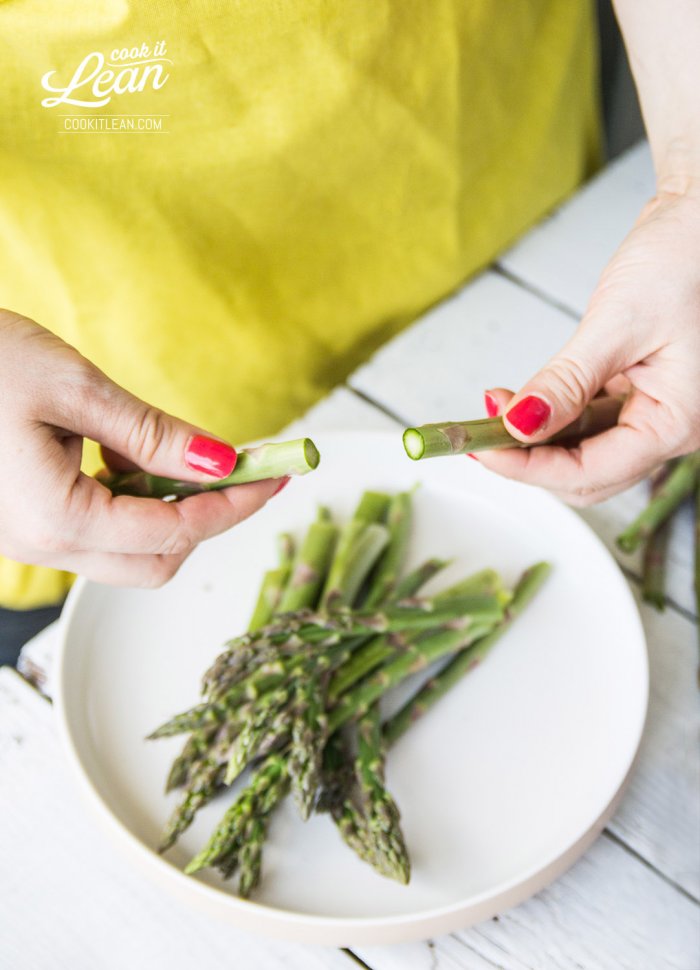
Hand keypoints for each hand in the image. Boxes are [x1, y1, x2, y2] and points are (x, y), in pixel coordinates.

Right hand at [0, 310, 282, 585]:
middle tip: (244, 471)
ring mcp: (31, 539)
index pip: (174, 531)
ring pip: (129, 552)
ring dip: (171, 512)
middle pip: (156, 561)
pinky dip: (134, 503)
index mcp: (55, 517)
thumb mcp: (73, 387)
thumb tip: (222, 461)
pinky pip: (99, 532)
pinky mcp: (28, 522)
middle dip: (208, 519)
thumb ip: (152, 433)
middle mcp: (42, 544)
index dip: (233, 505)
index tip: (274, 476)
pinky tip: (133, 458)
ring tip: (184, 456)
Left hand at [477, 186, 699, 504]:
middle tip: (481, 434)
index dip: (530, 468)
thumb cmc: (687, 258)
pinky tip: (525, 399)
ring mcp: (656, 411)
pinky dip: (554, 415)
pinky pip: (591, 422)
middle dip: (530, 458)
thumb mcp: (618, 324)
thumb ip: (566, 382)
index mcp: (678, 422)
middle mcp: (671, 426)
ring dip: (537, 438)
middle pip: (587, 473)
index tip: (482, 451)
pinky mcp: (640, 393)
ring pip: (584, 450)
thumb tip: (519, 425)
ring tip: (495, 407)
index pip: (590, 471)